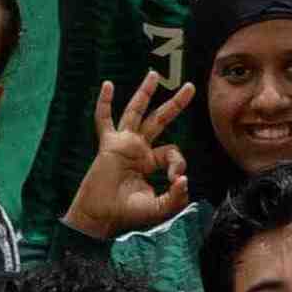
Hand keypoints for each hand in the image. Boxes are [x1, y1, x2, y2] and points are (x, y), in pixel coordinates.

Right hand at [64, 74, 190, 237]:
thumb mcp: (158, 208)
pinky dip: (105, 103)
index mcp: (151, 163)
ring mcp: (124, 144)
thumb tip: (184, 180)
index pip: (173, 152)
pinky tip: (108, 85)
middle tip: (191, 87)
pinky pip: (104, 120)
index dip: (179, 162)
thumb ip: (175, 197)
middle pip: (160, 120)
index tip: (177, 179)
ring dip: (145, 93)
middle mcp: (139, 149)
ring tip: (153, 74)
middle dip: (176, 104)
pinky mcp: (109, 145)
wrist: (101, 217)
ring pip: (136, 112)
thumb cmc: (126, 214)